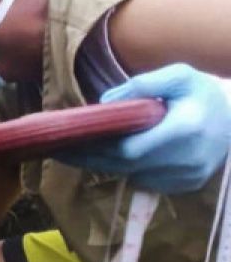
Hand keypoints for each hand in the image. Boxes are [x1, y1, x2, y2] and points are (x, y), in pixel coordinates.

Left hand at [55, 64, 230, 193]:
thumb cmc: (204, 93)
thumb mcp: (179, 75)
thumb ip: (143, 84)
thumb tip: (105, 103)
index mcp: (186, 129)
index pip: (130, 149)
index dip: (96, 147)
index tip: (68, 139)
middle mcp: (187, 159)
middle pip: (123, 165)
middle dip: (89, 157)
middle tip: (58, 148)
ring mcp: (187, 177)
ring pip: (130, 175)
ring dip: (103, 164)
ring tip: (74, 150)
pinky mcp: (185, 186)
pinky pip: (143, 180)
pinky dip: (125, 169)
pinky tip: (107, 156)